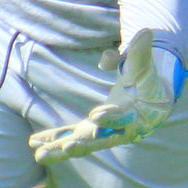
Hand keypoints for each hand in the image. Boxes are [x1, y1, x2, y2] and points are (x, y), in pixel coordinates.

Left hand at [28, 31, 185, 162]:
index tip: (96, 116)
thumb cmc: (149, 83)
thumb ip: (142, 54)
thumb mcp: (146, 68)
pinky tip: (35, 142)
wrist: (152, 103)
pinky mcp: (90, 131)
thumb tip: (146, 32)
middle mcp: (119, 131)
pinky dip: (54, 139)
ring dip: (60, 148)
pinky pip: (72, 136)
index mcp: (137, 117)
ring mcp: (102, 133)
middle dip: (82, 144)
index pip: (124, 119)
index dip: (111, 118)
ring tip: (39, 154)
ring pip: (81, 143)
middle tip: (67, 147)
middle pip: (100, 140)